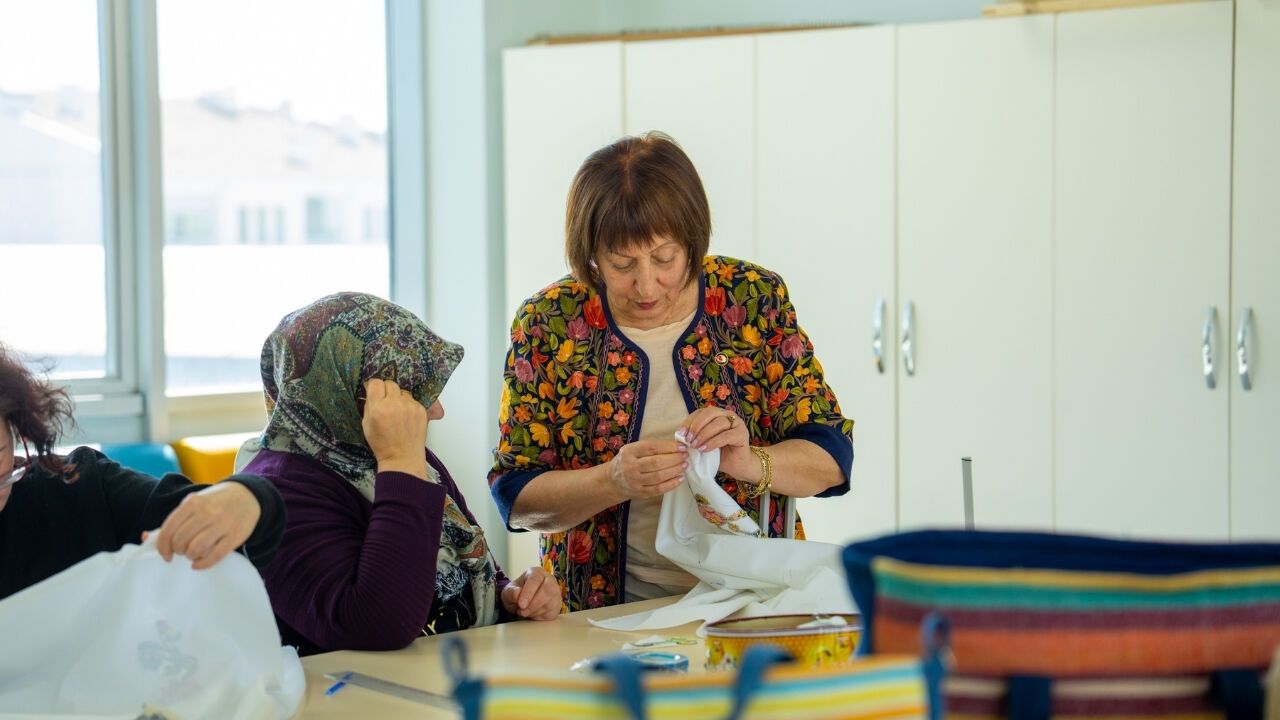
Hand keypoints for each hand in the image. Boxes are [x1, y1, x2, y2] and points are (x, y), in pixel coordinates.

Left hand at [145, 482, 260, 569]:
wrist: (248, 496)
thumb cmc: (215, 502)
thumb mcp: (194, 504)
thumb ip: (174, 521)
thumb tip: (146, 538)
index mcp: (193, 502)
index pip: (169, 529)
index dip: (162, 546)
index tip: (165, 554)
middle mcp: (207, 512)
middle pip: (181, 540)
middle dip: (178, 551)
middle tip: (182, 551)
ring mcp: (222, 524)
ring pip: (196, 549)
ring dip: (190, 556)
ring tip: (192, 554)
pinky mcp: (235, 536)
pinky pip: (214, 555)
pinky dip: (202, 563)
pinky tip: (198, 563)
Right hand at [362, 379, 428, 479]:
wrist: (402, 457)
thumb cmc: (382, 444)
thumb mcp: (366, 425)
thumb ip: (368, 405)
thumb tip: (370, 390)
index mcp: (378, 408)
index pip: (376, 383)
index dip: (374, 387)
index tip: (374, 392)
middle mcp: (395, 404)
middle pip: (390, 384)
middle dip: (386, 391)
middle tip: (385, 402)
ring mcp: (410, 406)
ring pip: (402, 392)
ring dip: (398, 398)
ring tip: (397, 412)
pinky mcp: (421, 409)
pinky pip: (412, 400)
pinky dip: (408, 405)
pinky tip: (406, 417)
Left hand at [501, 567, 561, 620]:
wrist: (521, 601)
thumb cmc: (516, 593)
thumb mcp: (508, 592)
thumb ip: (511, 592)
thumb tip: (517, 593)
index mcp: (536, 572)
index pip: (535, 580)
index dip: (528, 593)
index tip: (521, 604)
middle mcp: (549, 580)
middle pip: (547, 591)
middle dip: (533, 604)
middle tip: (522, 611)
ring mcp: (555, 592)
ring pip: (550, 603)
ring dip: (535, 611)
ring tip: (524, 612)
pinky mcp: (557, 605)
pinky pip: (552, 612)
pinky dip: (540, 617)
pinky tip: (532, 614)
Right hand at [605, 439, 686, 499]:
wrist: (612, 481)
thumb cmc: (627, 461)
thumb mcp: (632, 449)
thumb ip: (650, 447)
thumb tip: (675, 446)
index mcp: (629, 452)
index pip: (651, 447)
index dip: (668, 447)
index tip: (681, 447)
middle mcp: (630, 466)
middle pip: (655, 462)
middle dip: (674, 459)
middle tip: (685, 456)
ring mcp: (634, 481)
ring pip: (658, 476)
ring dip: (674, 471)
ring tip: (684, 466)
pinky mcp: (639, 493)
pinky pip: (658, 489)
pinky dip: (671, 484)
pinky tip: (680, 479)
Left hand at [679, 407, 750, 476]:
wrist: (736, 466)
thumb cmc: (719, 454)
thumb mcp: (703, 442)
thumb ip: (695, 435)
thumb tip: (680, 435)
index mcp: (718, 414)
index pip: (701, 412)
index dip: (690, 421)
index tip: (681, 433)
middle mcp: (729, 415)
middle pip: (710, 413)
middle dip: (696, 426)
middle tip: (688, 439)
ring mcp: (737, 423)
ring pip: (718, 423)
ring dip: (704, 434)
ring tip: (695, 446)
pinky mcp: (742, 434)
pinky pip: (726, 436)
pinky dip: (713, 442)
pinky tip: (704, 449)